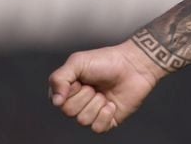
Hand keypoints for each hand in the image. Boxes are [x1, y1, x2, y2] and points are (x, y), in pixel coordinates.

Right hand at [48, 42, 163, 132]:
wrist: (134, 66)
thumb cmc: (106, 61)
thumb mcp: (77, 62)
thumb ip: (59, 78)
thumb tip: (56, 102)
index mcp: (68, 90)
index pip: (58, 101)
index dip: (71, 90)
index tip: (81, 80)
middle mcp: (79, 103)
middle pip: (69, 112)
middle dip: (85, 96)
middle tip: (96, 85)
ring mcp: (94, 113)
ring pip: (83, 120)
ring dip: (96, 104)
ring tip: (105, 92)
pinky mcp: (108, 121)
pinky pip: (98, 128)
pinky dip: (105, 115)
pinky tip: (112, 104)